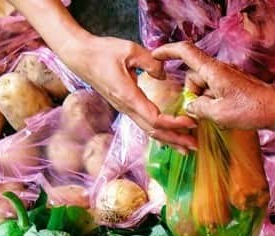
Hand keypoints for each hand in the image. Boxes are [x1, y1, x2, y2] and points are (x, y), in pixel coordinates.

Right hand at [60, 33, 195, 148]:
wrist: (79, 56)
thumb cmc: (101, 51)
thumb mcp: (129, 49)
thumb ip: (150, 62)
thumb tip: (163, 74)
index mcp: (129, 96)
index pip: (155, 118)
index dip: (174, 123)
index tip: (190, 121)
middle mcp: (127, 108)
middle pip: (155, 131)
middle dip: (176, 139)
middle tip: (195, 145)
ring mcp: (126, 110)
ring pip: (150, 131)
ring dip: (170, 141)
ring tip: (187, 148)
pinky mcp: (126, 108)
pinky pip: (145, 125)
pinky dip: (161, 133)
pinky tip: (171, 138)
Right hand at [152, 42, 274, 130]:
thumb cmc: (251, 110)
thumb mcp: (219, 113)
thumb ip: (199, 109)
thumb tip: (190, 107)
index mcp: (211, 70)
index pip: (184, 52)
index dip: (167, 51)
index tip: (155, 57)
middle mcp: (218, 70)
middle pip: (194, 77)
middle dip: (194, 95)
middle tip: (204, 113)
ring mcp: (227, 79)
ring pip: (205, 89)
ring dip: (207, 104)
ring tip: (220, 118)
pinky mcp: (234, 88)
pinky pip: (217, 94)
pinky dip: (216, 106)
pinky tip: (227, 118)